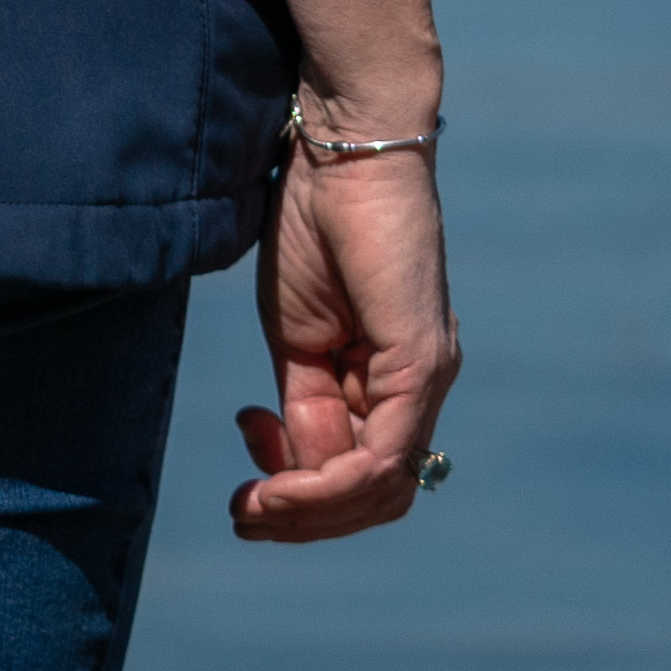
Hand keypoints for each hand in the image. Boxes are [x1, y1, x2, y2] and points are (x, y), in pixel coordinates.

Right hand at [232, 140, 455, 541]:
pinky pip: (383, 456)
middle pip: (377, 495)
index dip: (299, 486)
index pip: (359, 468)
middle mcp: (420, 387)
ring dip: (312, 512)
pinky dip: (328, 484)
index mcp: (389, 376)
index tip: (245, 462)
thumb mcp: (297, 332)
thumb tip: (295, 460)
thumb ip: (303, 398)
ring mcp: (426, 377)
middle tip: (245, 513)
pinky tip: (281, 483)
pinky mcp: (420, 363)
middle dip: (306, 518)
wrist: (343, 152)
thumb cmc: (314, 224)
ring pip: (382, 489)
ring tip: (256, 504)